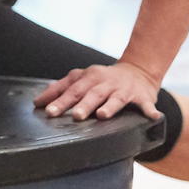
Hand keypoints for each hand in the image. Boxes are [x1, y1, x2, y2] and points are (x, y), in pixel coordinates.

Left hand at [34, 62, 162, 121]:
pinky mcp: (141, 97)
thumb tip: (36, 102)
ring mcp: (123, 89)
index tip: (48, 111)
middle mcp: (105, 82)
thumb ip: (59, 89)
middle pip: (91, 94)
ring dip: (109, 107)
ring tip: (102, 115)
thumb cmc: (103, 80)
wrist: (137, 72)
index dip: (60, 100)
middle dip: (82, 104)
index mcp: (89, 77)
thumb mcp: (81, 80)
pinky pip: (145, 104)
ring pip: (115, 99)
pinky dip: (148, 110)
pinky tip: (152, 116)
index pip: (72, 89)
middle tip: (74, 116)